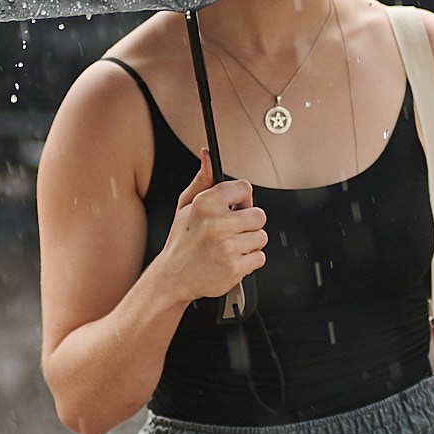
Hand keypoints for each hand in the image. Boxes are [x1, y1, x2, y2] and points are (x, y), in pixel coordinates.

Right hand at [153, 150, 266, 306]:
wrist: (173, 277)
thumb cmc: (181, 241)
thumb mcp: (185, 206)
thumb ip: (202, 180)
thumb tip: (207, 156)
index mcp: (206, 203)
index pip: (245, 188)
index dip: (243, 199)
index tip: (236, 207)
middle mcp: (217, 223)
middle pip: (259, 215)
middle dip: (249, 223)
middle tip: (233, 230)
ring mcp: (227, 246)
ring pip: (261, 237)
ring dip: (249, 243)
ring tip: (230, 246)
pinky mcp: (235, 267)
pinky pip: (260, 258)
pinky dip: (249, 261)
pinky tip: (232, 259)